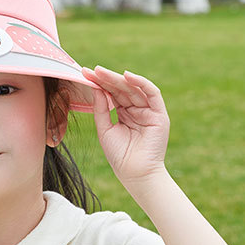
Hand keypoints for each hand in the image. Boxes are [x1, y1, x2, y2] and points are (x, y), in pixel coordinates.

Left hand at [82, 66, 169, 188]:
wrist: (135, 174)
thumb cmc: (119, 155)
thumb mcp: (105, 129)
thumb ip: (101, 109)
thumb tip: (95, 88)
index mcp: (124, 113)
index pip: (111, 93)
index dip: (99, 83)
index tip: (84, 74)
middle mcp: (137, 109)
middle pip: (121, 89)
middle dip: (106, 79)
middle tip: (91, 70)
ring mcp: (149, 111)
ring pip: (133, 89)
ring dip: (118, 79)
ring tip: (101, 72)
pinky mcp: (160, 114)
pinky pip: (152, 93)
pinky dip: (141, 83)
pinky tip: (127, 76)